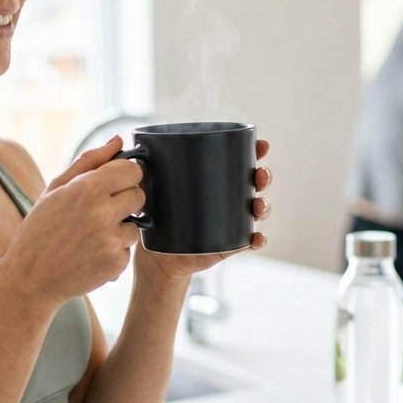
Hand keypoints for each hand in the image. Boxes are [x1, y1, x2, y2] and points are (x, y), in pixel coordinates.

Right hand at [2, 137, 145, 307]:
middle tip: (101, 210)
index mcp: (87, 189)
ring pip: (136, 224)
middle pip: (139, 195)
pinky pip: (128, 249)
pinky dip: (115, 250)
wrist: (31, 278)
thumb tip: (118, 140)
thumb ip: (89, 161)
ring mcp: (111, 240)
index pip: (132, 170)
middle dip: (125, 200)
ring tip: (92, 235)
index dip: (125, 175)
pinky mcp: (117, 263)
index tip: (115, 183)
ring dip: (121, 228)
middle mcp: (103, 213)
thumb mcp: (55, 189)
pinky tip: (91, 253)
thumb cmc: (41, 229)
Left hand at [133, 138, 271, 284]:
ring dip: (263, 205)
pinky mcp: (229, 245)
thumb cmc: (157, 219)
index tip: (261, 145)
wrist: (156, 257)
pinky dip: (258, 240)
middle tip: (260, 175)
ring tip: (258, 206)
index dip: (254, 151)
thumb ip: (149, 174)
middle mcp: (227, 199)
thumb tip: (139, 153)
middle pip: (254, 183)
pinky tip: (257, 238)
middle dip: (262, 176)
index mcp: (214, 181)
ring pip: (256, 210)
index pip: (238, 161)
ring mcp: (231, 222)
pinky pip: (250, 241)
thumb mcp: (153, 193)